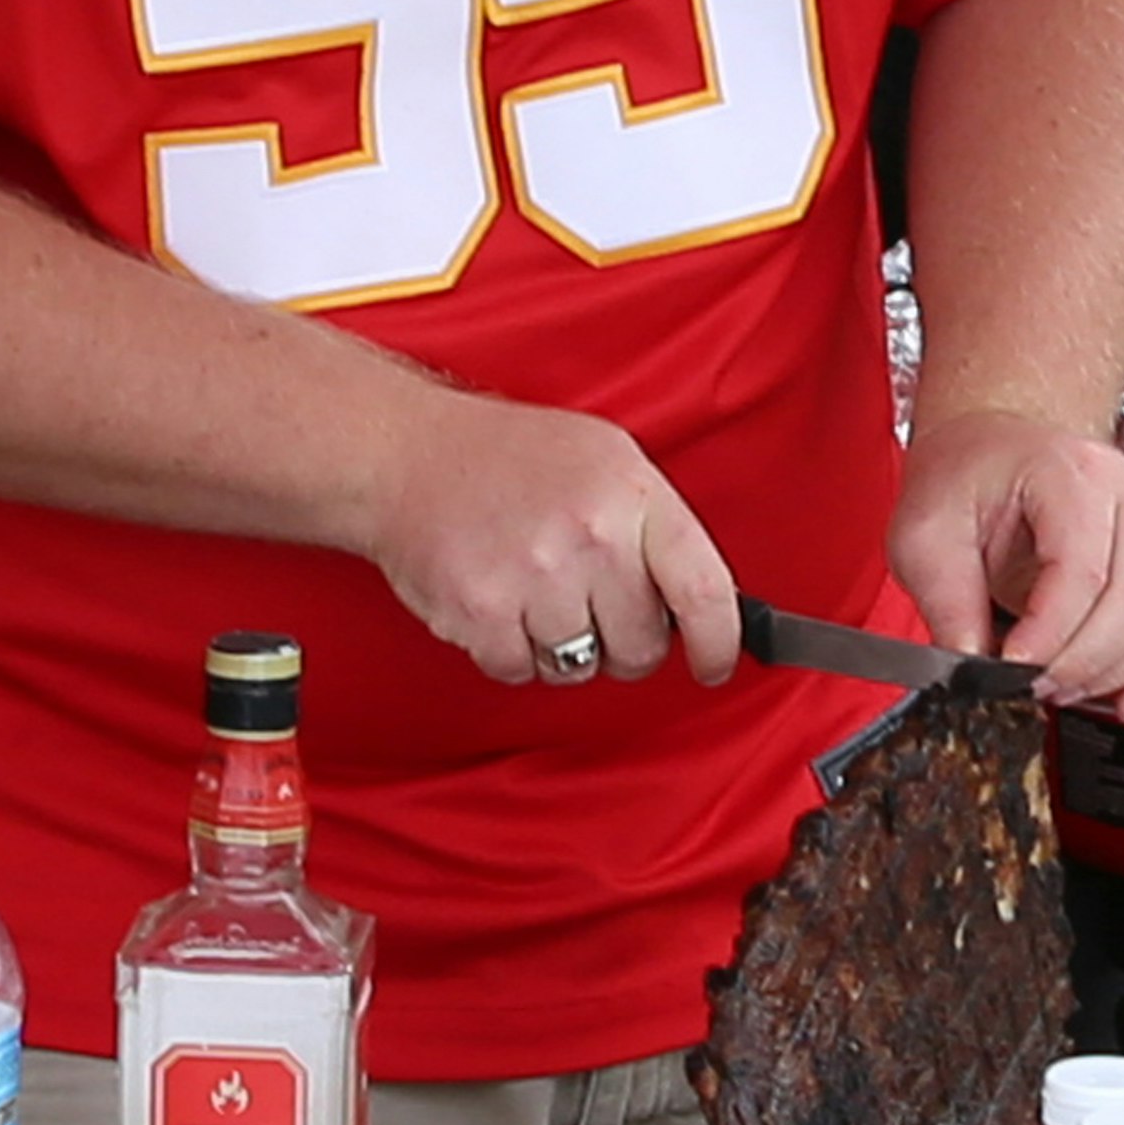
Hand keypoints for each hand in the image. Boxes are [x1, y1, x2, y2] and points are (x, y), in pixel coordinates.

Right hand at [349, 388, 744, 688]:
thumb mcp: (606, 458)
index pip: (704, 589)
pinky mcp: (481, 611)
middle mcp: (590, 535)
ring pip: (580, 666)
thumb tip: (700, 607)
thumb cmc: (507, 456)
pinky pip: (520, 672)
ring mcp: (534, 576)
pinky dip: (510, 652)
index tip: (713, 663)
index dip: (718, 641)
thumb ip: (655, 526)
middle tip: (592, 607)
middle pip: (641, 646)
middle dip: (624, 642)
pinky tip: (499, 603)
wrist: (404, 452)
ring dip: (561, 647)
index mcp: (631, 493)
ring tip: (535, 592)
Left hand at [890, 409, 1123, 719]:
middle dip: (1082, 661)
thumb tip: (968, 665)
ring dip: (1116, 674)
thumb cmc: (969, 476)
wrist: (994, 449)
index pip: (1081, 567)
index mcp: (1072, 473)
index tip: (1011, 666)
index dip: (1049, 632)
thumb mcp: (925, 528)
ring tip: (1060, 689)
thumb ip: (945, 597)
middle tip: (1033, 686)